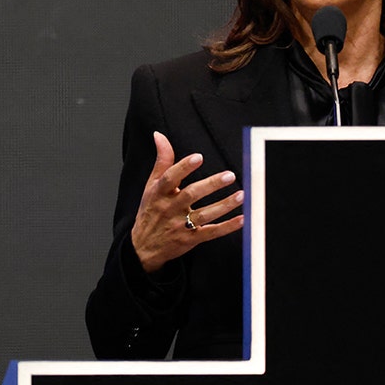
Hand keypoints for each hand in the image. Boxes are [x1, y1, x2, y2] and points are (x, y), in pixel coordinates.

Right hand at [131, 131, 244, 273]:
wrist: (143, 247)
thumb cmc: (150, 212)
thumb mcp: (151, 186)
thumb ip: (161, 161)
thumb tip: (159, 136)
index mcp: (159, 193)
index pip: (170, 178)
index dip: (183, 167)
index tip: (198, 157)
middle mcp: (170, 209)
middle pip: (191, 195)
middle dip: (211, 185)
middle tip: (229, 175)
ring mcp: (180, 226)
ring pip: (204, 214)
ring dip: (224, 205)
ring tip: (241, 195)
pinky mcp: (190, 239)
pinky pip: (211, 232)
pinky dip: (227, 227)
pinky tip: (242, 219)